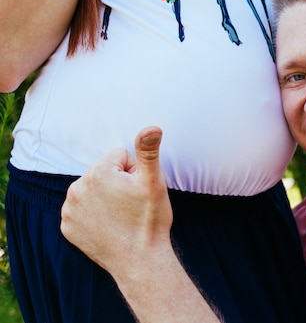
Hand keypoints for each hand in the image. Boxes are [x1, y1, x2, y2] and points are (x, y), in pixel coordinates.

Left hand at [61, 126, 172, 274]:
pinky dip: (95, 215)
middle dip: (118, 183)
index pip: (120, 156)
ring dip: (106, 197)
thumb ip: (148, 151)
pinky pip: (82, 209)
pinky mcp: (67, 227)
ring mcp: (69, 210)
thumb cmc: (150, 220)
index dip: (134, 172)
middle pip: (104, 171)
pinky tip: (108, 226)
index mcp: (98, 173)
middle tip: (131, 205)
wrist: (140, 261)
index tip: (137, 192)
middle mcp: (77, 188)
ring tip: (121, 216)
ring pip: (92, 189)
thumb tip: (152, 127)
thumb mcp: (154, 182)